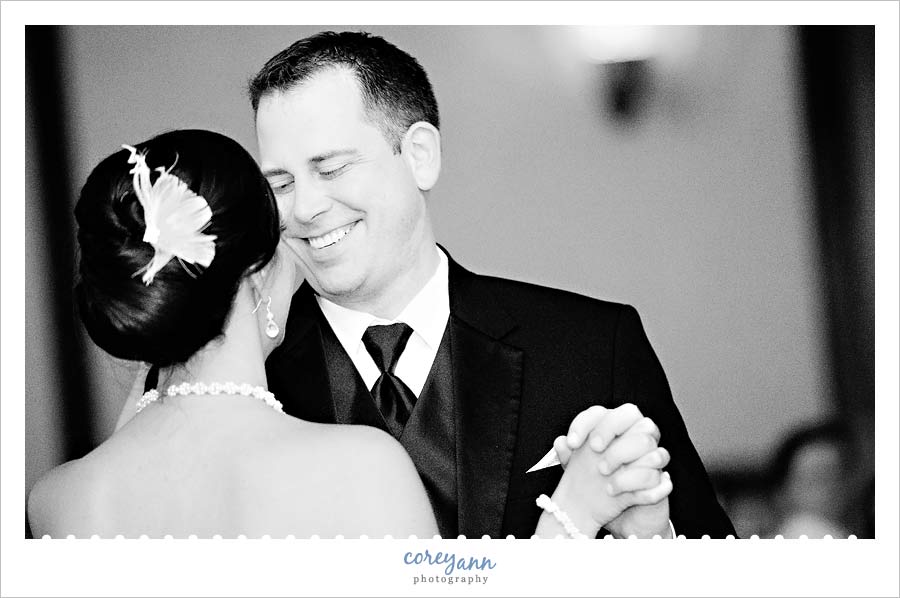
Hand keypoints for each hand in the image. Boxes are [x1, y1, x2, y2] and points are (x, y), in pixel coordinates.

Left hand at [553, 404, 672, 536]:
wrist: (623, 519)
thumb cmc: (600, 488)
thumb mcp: (579, 474)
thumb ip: (570, 457)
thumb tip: (560, 442)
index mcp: (613, 431)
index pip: (601, 412)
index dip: (585, 423)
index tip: (572, 443)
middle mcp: (636, 435)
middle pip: (630, 413)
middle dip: (608, 428)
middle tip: (593, 449)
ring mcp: (652, 453)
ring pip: (645, 438)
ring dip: (621, 453)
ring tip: (603, 472)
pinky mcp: (662, 475)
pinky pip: (656, 468)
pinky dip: (634, 479)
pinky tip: (615, 489)